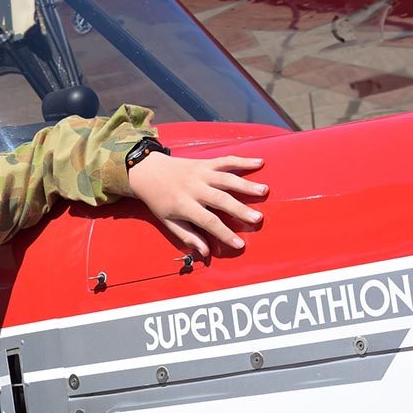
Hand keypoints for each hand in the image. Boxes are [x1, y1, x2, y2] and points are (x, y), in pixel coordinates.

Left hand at [128, 153, 266, 256]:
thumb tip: (205, 252)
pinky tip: (259, 162)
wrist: (147, 172)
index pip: (207, 222)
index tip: (240, 244)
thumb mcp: (168, 221)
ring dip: (246, 185)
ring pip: (226, 178)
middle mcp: (193, 188)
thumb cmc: (159, 200)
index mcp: (183, 205)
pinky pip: (225, 160)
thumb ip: (187, 236)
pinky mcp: (205, 162)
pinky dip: (242, 160)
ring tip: (264, 191)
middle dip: (240, 209)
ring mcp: (200, 173)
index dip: (224, 234)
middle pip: (220, 200)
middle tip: (258, 218)